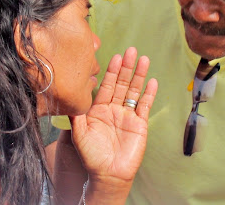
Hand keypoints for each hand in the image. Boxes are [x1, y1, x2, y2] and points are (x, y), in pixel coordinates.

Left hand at [70, 47, 157, 186]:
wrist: (108, 174)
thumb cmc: (91, 156)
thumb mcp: (79, 133)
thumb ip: (77, 113)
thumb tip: (72, 93)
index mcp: (99, 109)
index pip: (106, 85)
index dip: (111, 71)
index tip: (115, 57)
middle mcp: (113, 109)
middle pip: (121, 83)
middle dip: (126, 67)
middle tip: (131, 50)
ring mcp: (127, 115)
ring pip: (134, 91)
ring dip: (139, 75)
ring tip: (144, 59)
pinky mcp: (139, 124)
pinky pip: (144, 105)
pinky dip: (148, 94)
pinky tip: (152, 81)